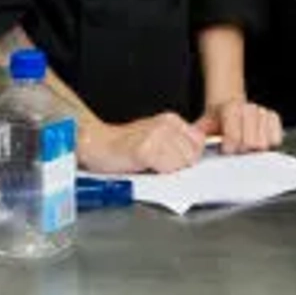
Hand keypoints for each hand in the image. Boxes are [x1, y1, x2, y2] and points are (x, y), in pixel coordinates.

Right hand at [78, 112, 204, 173]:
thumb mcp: (156, 138)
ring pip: (183, 163)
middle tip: (159, 166)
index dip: (188, 158)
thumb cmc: (123, 146)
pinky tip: (146, 168)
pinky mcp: (147, 150)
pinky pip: (168, 169)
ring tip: (151, 167)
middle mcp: (166, 124)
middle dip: (181, 166)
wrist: (96, 143)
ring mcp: (157, 135)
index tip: (175, 163)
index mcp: (171, 120)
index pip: (199, 143)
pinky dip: (160, 174)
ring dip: (170, 171)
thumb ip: (176, 145)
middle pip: (194, 154)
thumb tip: (193, 161)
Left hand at [198, 98, 282, 153]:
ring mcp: (262, 112)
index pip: (236, 133)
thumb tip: (191, 145)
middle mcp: (248, 108)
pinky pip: (276, 137)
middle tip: (236, 148)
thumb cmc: (215, 121)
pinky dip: (268, 142)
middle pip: (252, 142)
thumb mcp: (201, 127)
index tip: (226, 148)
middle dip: (242, 149)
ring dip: (254, 147)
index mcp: (231, 107)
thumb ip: (195, 135)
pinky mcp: (273, 118)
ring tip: (244, 145)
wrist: (226, 109)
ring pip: (264, 142)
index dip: (231, 144)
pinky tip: (257, 140)